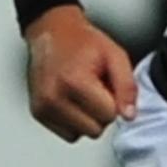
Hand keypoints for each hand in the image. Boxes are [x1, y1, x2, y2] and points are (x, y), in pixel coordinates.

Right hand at [23, 5, 136, 141]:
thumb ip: (127, 86)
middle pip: (94, 130)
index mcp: (74, 81)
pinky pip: (66, 134)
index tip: (105, 84)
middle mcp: (54, 97)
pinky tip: (70, 100)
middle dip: (99, 112)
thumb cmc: (82, 42)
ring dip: (86, 119)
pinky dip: (72, 121)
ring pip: (79, 135)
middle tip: (94, 88)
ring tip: (81, 93)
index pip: (109, 115)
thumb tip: (129, 115)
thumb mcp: (114, 55)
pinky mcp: (37, 113)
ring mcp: (43, 107)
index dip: (113, 100)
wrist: (52, 32)